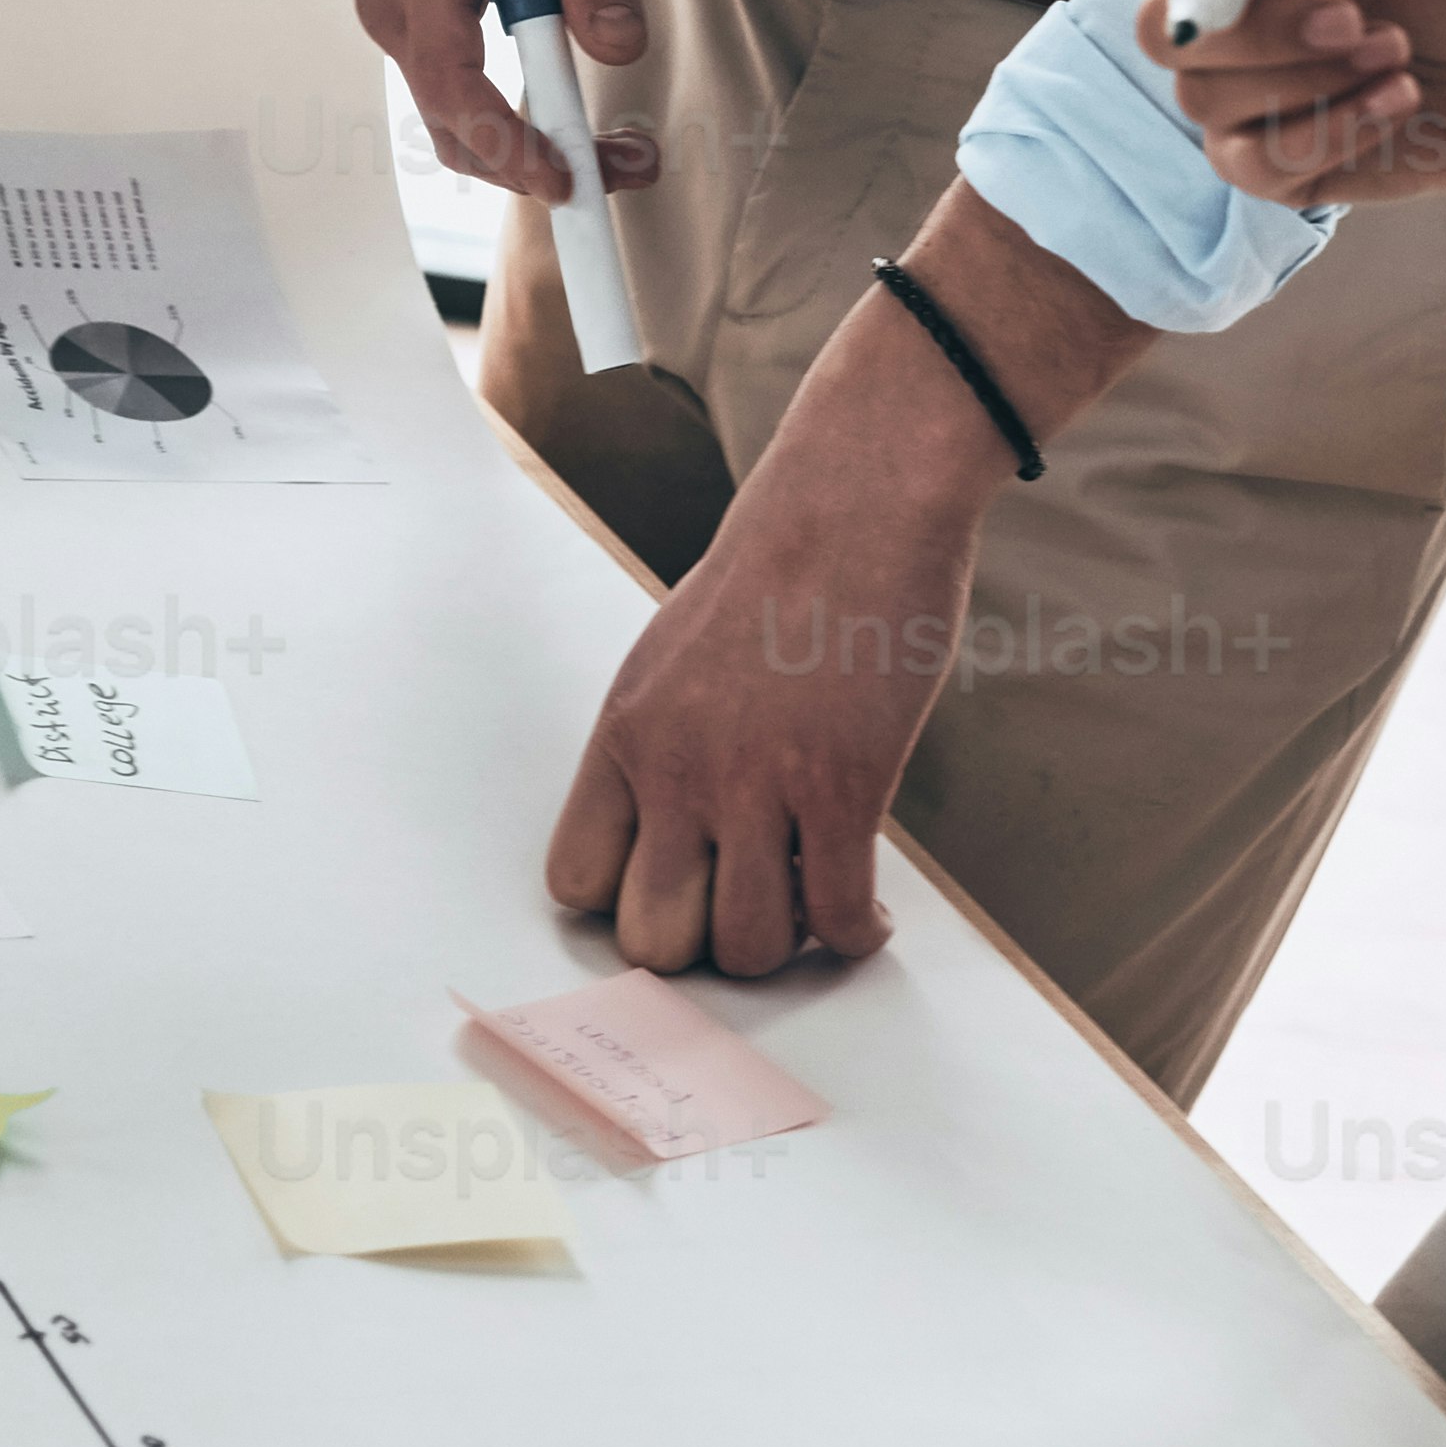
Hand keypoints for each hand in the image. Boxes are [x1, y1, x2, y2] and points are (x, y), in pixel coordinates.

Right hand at [355, 0, 654, 208]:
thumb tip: (617, 48)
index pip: (449, 76)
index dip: (504, 142)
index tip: (567, 178)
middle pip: (451, 118)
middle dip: (536, 162)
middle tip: (635, 165)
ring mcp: (399, 15)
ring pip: (456, 116)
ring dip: (533, 146)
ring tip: (627, 148)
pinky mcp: (419, 22)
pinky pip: (461, 89)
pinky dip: (520, 115)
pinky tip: (583, 114)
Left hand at [542, 307, 983, 973]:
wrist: (859, 497)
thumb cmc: (782, 564)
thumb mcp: (678, 653)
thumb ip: (667, 743)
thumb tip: (683, 833)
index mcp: (623, 732)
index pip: (577, 882)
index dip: (631, 905)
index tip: (682, 892)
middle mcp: (675, 767)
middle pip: (654, 941)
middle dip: (705, 947)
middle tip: (749, 914)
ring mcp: (757, 782)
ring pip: (746, 948)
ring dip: (785, 949)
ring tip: (809, 912)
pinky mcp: (844, 786)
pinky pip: (836, 918)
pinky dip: (856, 937)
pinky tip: (868, 916)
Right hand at [1121, 0, 1445, 215]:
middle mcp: (1225, 9)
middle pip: (1166, 26)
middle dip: (1260, 31)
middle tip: (1354, 19)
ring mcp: (1238, 89)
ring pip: (1206, 98)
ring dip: (1314, 80)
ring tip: (1400, 54)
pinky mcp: (1268, 160)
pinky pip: (1253, 160)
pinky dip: (1332, 131)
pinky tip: (1396, 102)